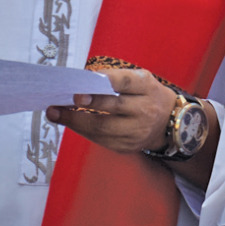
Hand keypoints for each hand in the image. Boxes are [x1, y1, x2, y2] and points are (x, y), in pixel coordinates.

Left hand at [47, 68, 176, 153]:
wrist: (169, 122)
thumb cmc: (146, 95)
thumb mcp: (140, 80)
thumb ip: (115, 78)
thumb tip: (81, 81)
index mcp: (147, 88)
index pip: (125, 82)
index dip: (103, 83)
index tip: (81, 87)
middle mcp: (145, 110)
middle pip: (110, 109)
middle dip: (81, 107)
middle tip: (58, 105)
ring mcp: (137, 132)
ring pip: (102, 129)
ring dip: (74, 121)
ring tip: (55, 113)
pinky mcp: (128, 147)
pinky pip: (101, 140)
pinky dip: (83, 130)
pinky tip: (70, 123)